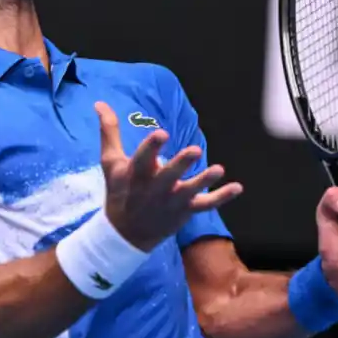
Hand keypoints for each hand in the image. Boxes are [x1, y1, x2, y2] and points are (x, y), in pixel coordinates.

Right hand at [96, 102, 242, 250]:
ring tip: (219, 169)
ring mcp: (172, 201)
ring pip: (190, 191)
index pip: (143, 159)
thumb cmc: (119, 191)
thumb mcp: (111, 163)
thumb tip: (100, 103)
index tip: (161, 133)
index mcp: (136, 175)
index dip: (151, 147)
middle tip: (194, 150)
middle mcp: (154, 189)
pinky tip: (238, 187)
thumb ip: (109, 131)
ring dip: (204, 180)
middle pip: (169, 176)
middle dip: (181, 164)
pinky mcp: (185, 211)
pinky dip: (222, 197)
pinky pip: (205, 205)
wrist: (125, 234)